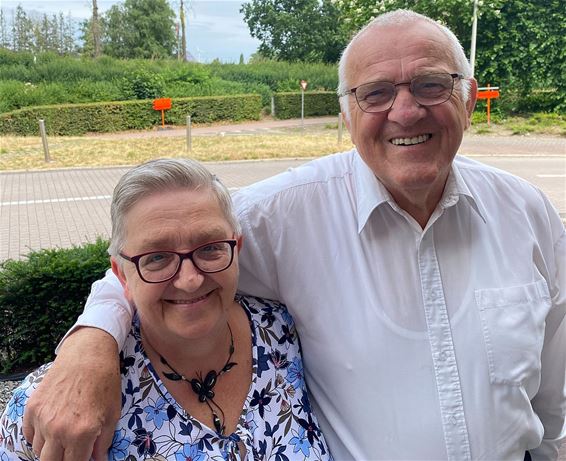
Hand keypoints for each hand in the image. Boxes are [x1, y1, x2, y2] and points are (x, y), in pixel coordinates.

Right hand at [22, 327, 120, 460]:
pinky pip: (30, 434)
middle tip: (73, 451)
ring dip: (51, 449)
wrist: (88, 354)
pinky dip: (39, 436)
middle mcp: (58, 429)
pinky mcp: (32, 408)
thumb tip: (98, 459)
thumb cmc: (105, 382)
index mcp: (81, 433)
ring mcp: (42, 418)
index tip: (83, 456)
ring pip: (39, 450)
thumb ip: (104, 442)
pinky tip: (53, 427)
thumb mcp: (112, 414)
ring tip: (65, 437)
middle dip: (62, 460)